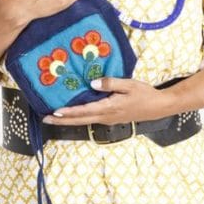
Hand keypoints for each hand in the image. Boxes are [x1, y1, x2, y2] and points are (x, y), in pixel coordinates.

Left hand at [43, 78, 180, 125]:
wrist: (158, 107)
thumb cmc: (144, 94)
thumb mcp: (129, 85)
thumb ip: (110, 83)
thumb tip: (92, 83)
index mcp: (109, 108)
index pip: (85, 111)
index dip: (69, 112)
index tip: (55, 111)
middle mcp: (106, 116)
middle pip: (80, 120)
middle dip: (62, 120)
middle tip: (45, 118)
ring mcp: (108, 119)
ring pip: (84, 121)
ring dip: (68, 120)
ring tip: (54, 117)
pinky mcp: (110, 118)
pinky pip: (90, 119)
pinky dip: (78, 118)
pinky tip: (73, 114)